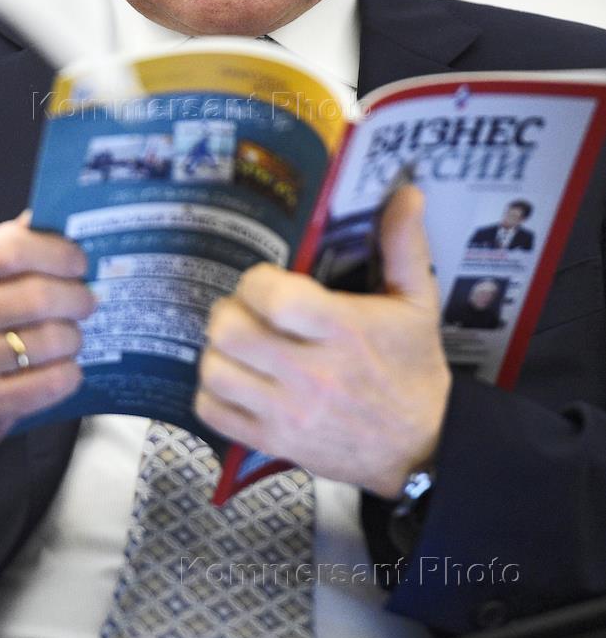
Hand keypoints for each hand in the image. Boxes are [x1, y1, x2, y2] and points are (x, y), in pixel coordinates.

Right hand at [0, 214, 94, 498]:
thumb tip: (58, 219)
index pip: (12, 249)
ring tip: (72, 336)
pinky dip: (69, 373)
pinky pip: (49, 383)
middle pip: (36, 295)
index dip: (58, 252)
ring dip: (74, 336)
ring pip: (47, 339)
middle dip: (76, 296)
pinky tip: (64, 368)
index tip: (79, 262)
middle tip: (87, 301)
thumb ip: (1, 249)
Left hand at [195, 186, 450, 498]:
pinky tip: (237, 379)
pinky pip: (213, 413)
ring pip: (215, 371)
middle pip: (230, 332)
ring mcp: (289, 413)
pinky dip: (213, 392)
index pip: (273, 299)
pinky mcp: (274, 443)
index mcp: (343, 331)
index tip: (268, 281)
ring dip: (218, 350)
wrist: (424, 445)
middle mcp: (311, 374)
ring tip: (240, 345)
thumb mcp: (418, 302)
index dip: (257, 281)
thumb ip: (404, 245)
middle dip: (230, 311)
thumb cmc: (413, 365)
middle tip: (246, 310)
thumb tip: (407, 192)